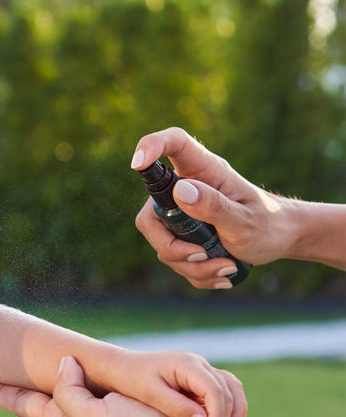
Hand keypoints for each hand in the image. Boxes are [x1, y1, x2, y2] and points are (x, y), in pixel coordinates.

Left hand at [0, 356, 200, 416]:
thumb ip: (68, 393)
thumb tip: (63, 367)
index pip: (30, 406)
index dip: (6, 394)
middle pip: (41, 404)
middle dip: (19, 393)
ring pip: (64, 397)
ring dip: (45, 389)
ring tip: (29, 379)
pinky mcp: (124, 410)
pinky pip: (89, 392)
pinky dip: (75, 384)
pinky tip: (79, 380)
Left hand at [111, 349, 245, 416]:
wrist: (122, 369)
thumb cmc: (132, 380)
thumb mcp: (150, 395)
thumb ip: (176, 407)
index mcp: (186, 364)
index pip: (214, 389)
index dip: (217, 415)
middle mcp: (198, 364)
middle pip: (227, 390)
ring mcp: (201, 371)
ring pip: (230, 390)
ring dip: (233, 414)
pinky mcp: (200, 381)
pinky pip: (223, 393)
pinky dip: (227, 410)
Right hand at [132, 127, 291, 288]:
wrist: (278, 239)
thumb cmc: (267, 223)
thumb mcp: (245, 220)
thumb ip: (214, 206)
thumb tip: (180, 191)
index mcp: (204, 171)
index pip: (173, 143)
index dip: (150, 146)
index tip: (137, 162)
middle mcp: (186, 190)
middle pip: (150, 217)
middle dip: (171, 247)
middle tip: (203, 254)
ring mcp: (180, 215)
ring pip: (162, 246)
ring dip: (192, 266)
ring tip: (228, 266)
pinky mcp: (181, 237)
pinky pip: (175, 261)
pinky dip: (197, 273)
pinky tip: (222, 272)